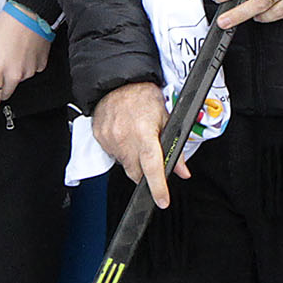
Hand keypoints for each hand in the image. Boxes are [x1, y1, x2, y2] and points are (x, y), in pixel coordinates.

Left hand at [0, 10, 50, 111]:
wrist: (31, 13)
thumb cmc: (7, 25)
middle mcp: (15, 75)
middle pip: (4, 94)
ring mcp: (29, 72)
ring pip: (17, 83)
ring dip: (12, 75)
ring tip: (10, 54)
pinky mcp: (40, 66)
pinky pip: (29, 73)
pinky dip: (24, 67)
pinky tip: (21, 53)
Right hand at [91, 80, 181, 206]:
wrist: (117, 82)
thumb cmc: (143, 96)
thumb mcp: (167, 118)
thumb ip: (174, 147)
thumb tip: (182, 171)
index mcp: (144, 133)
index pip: (152, 167)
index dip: (158, 187)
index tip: (162, 200)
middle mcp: (125, 138)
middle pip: (136, 173)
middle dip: (145, 173)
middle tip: (150, 158)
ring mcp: (110, 139)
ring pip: (124, 165)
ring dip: (132, 160)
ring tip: (136, 139)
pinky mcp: (100, 138)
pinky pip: (113, 155)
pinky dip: (121, 151)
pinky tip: (125, 136)